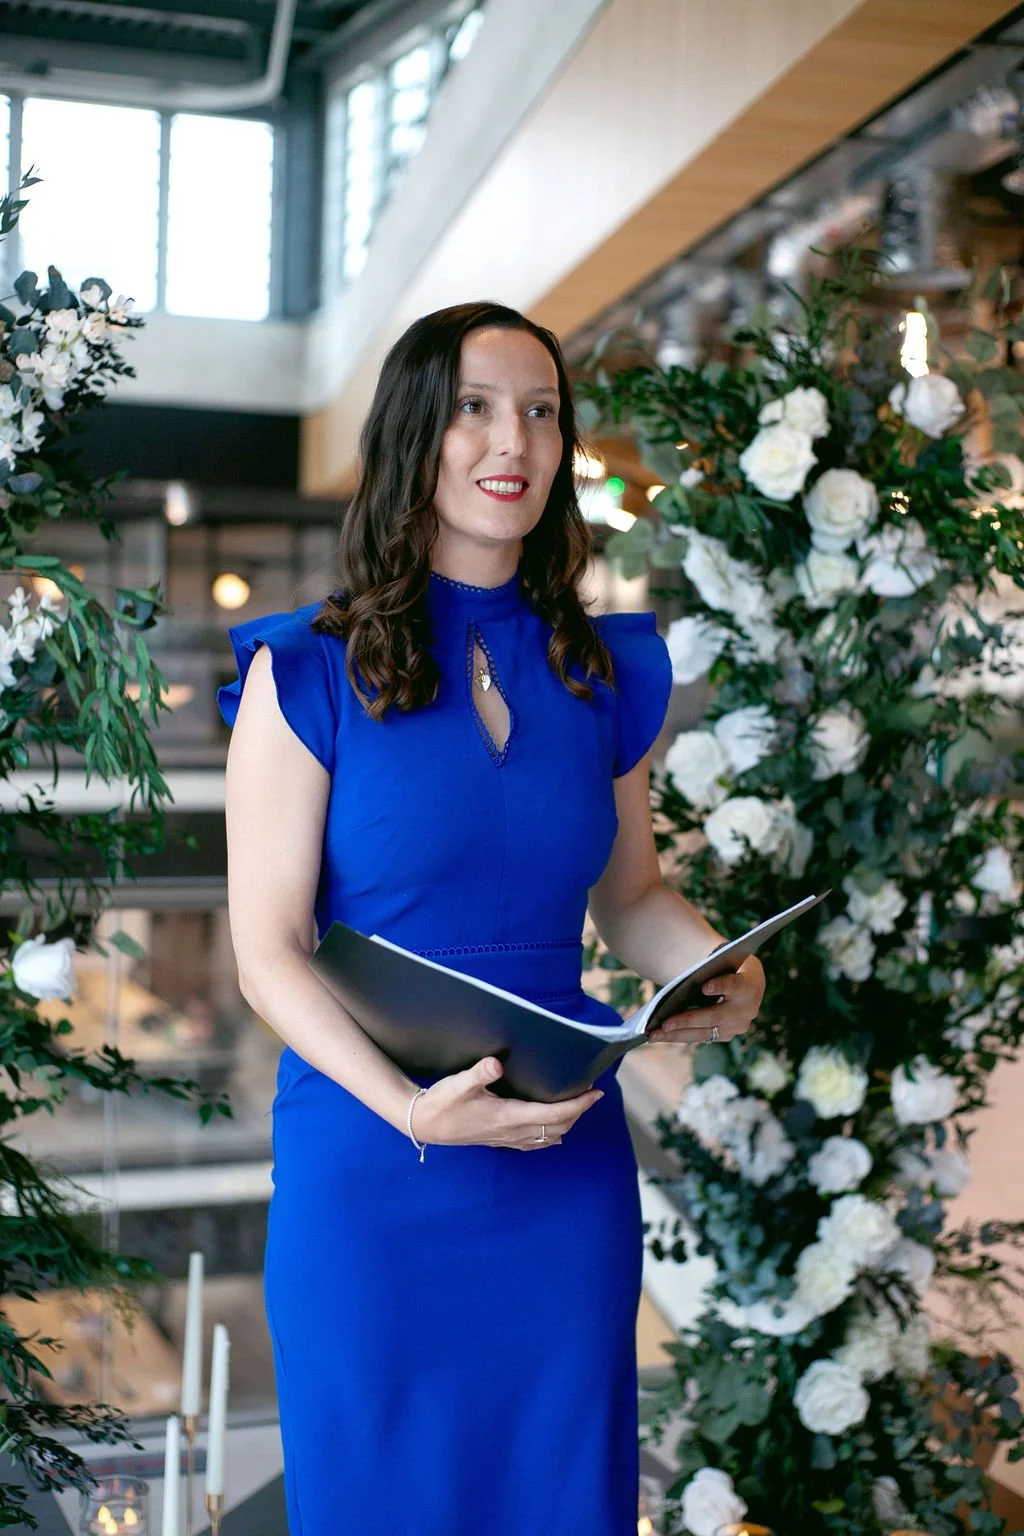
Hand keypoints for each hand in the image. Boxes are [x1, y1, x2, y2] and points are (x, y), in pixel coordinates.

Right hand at [412, 1057, 602, 1150]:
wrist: (424, 1124)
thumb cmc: (442, 1103)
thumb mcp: (459, 1084)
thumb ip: (479, 1073)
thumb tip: (496, 1062)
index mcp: (508, 1116)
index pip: (554, 1114)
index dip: (578, 1105)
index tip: (596, 1093)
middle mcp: (512, 1131)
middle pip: (558, 1126)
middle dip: (578, 1112)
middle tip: (592, 1094)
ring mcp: (506, 1138)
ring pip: (548, 1136)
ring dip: (567, 1123)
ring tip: (577, 1107)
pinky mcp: (500, 1140)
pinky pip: (534, 1143)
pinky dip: (550, 1135)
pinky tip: (553, 1132)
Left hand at [647, 954, 765, 1044]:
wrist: (746, 982)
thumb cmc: (727, 966)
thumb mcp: (723, 962)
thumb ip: (709, 969)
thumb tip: (680, 984)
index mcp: (748, 985)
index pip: (735, 985)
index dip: (721, 986)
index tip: (705, 987)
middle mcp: (747, 1009)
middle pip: (714, 1015)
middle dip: (687, 1020)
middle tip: (665, 1023)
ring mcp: (738, 1026)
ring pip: (705, 1032)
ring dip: (677, 1034)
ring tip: (654, 1034)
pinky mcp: (727, 1035)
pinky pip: (700, 1037)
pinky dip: (679, 1035)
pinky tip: (660, 1035)